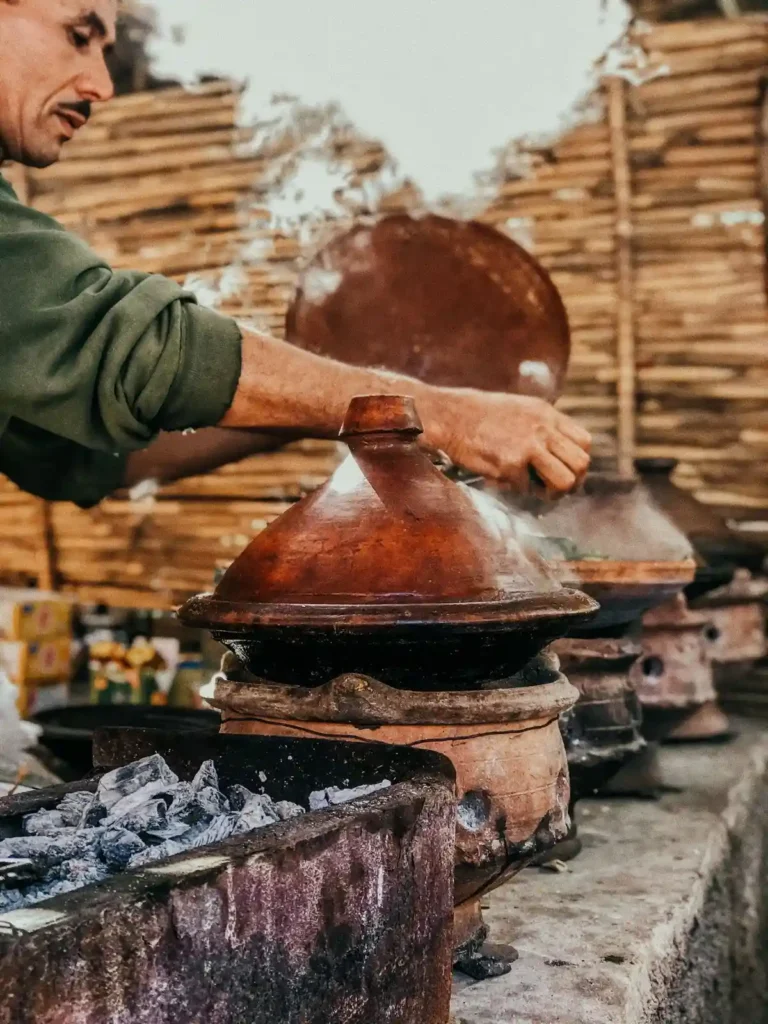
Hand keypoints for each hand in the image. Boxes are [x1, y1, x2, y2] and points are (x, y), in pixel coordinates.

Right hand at [421, 389, 590, 496]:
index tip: (562, 471)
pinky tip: (501, 479)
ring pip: (566, 481)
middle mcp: (543, 429)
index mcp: (547, 414)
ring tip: (535, 491)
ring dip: (552, 492)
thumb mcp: (520, 410)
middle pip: (582, 464)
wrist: (448, 415)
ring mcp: (529, 446)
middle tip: (552, 488)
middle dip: (571, 482)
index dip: (576, 462)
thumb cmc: (478, 416)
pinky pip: (526, 489)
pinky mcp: (510, 463)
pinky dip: (515, 490)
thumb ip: (542, 428)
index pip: (585, 443)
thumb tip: (557, 457)